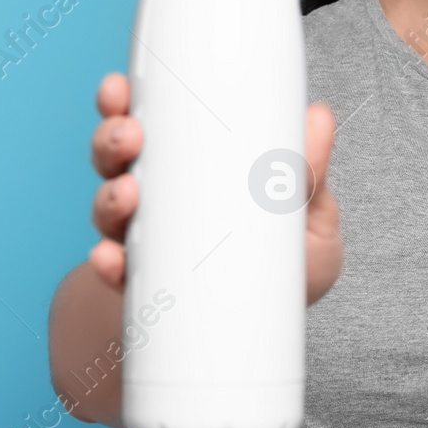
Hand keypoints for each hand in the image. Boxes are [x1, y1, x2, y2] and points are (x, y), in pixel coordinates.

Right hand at [87, 72, 344, 304]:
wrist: (260, 339)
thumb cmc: (286, 267)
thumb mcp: (308, 217)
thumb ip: (311, 174)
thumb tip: (318, 117)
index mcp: (191, 168)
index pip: (150, 124)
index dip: (125, 101)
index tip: (119, 88)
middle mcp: (158, 200)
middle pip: (117, 159)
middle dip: (112, 140)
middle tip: (129, 136)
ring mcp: (146, 244)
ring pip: (109, 209)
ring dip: (109, 197)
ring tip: (126, 194)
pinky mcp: (143, 289)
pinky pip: (117, 274)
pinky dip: (109, 265)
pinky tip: (112, 259)